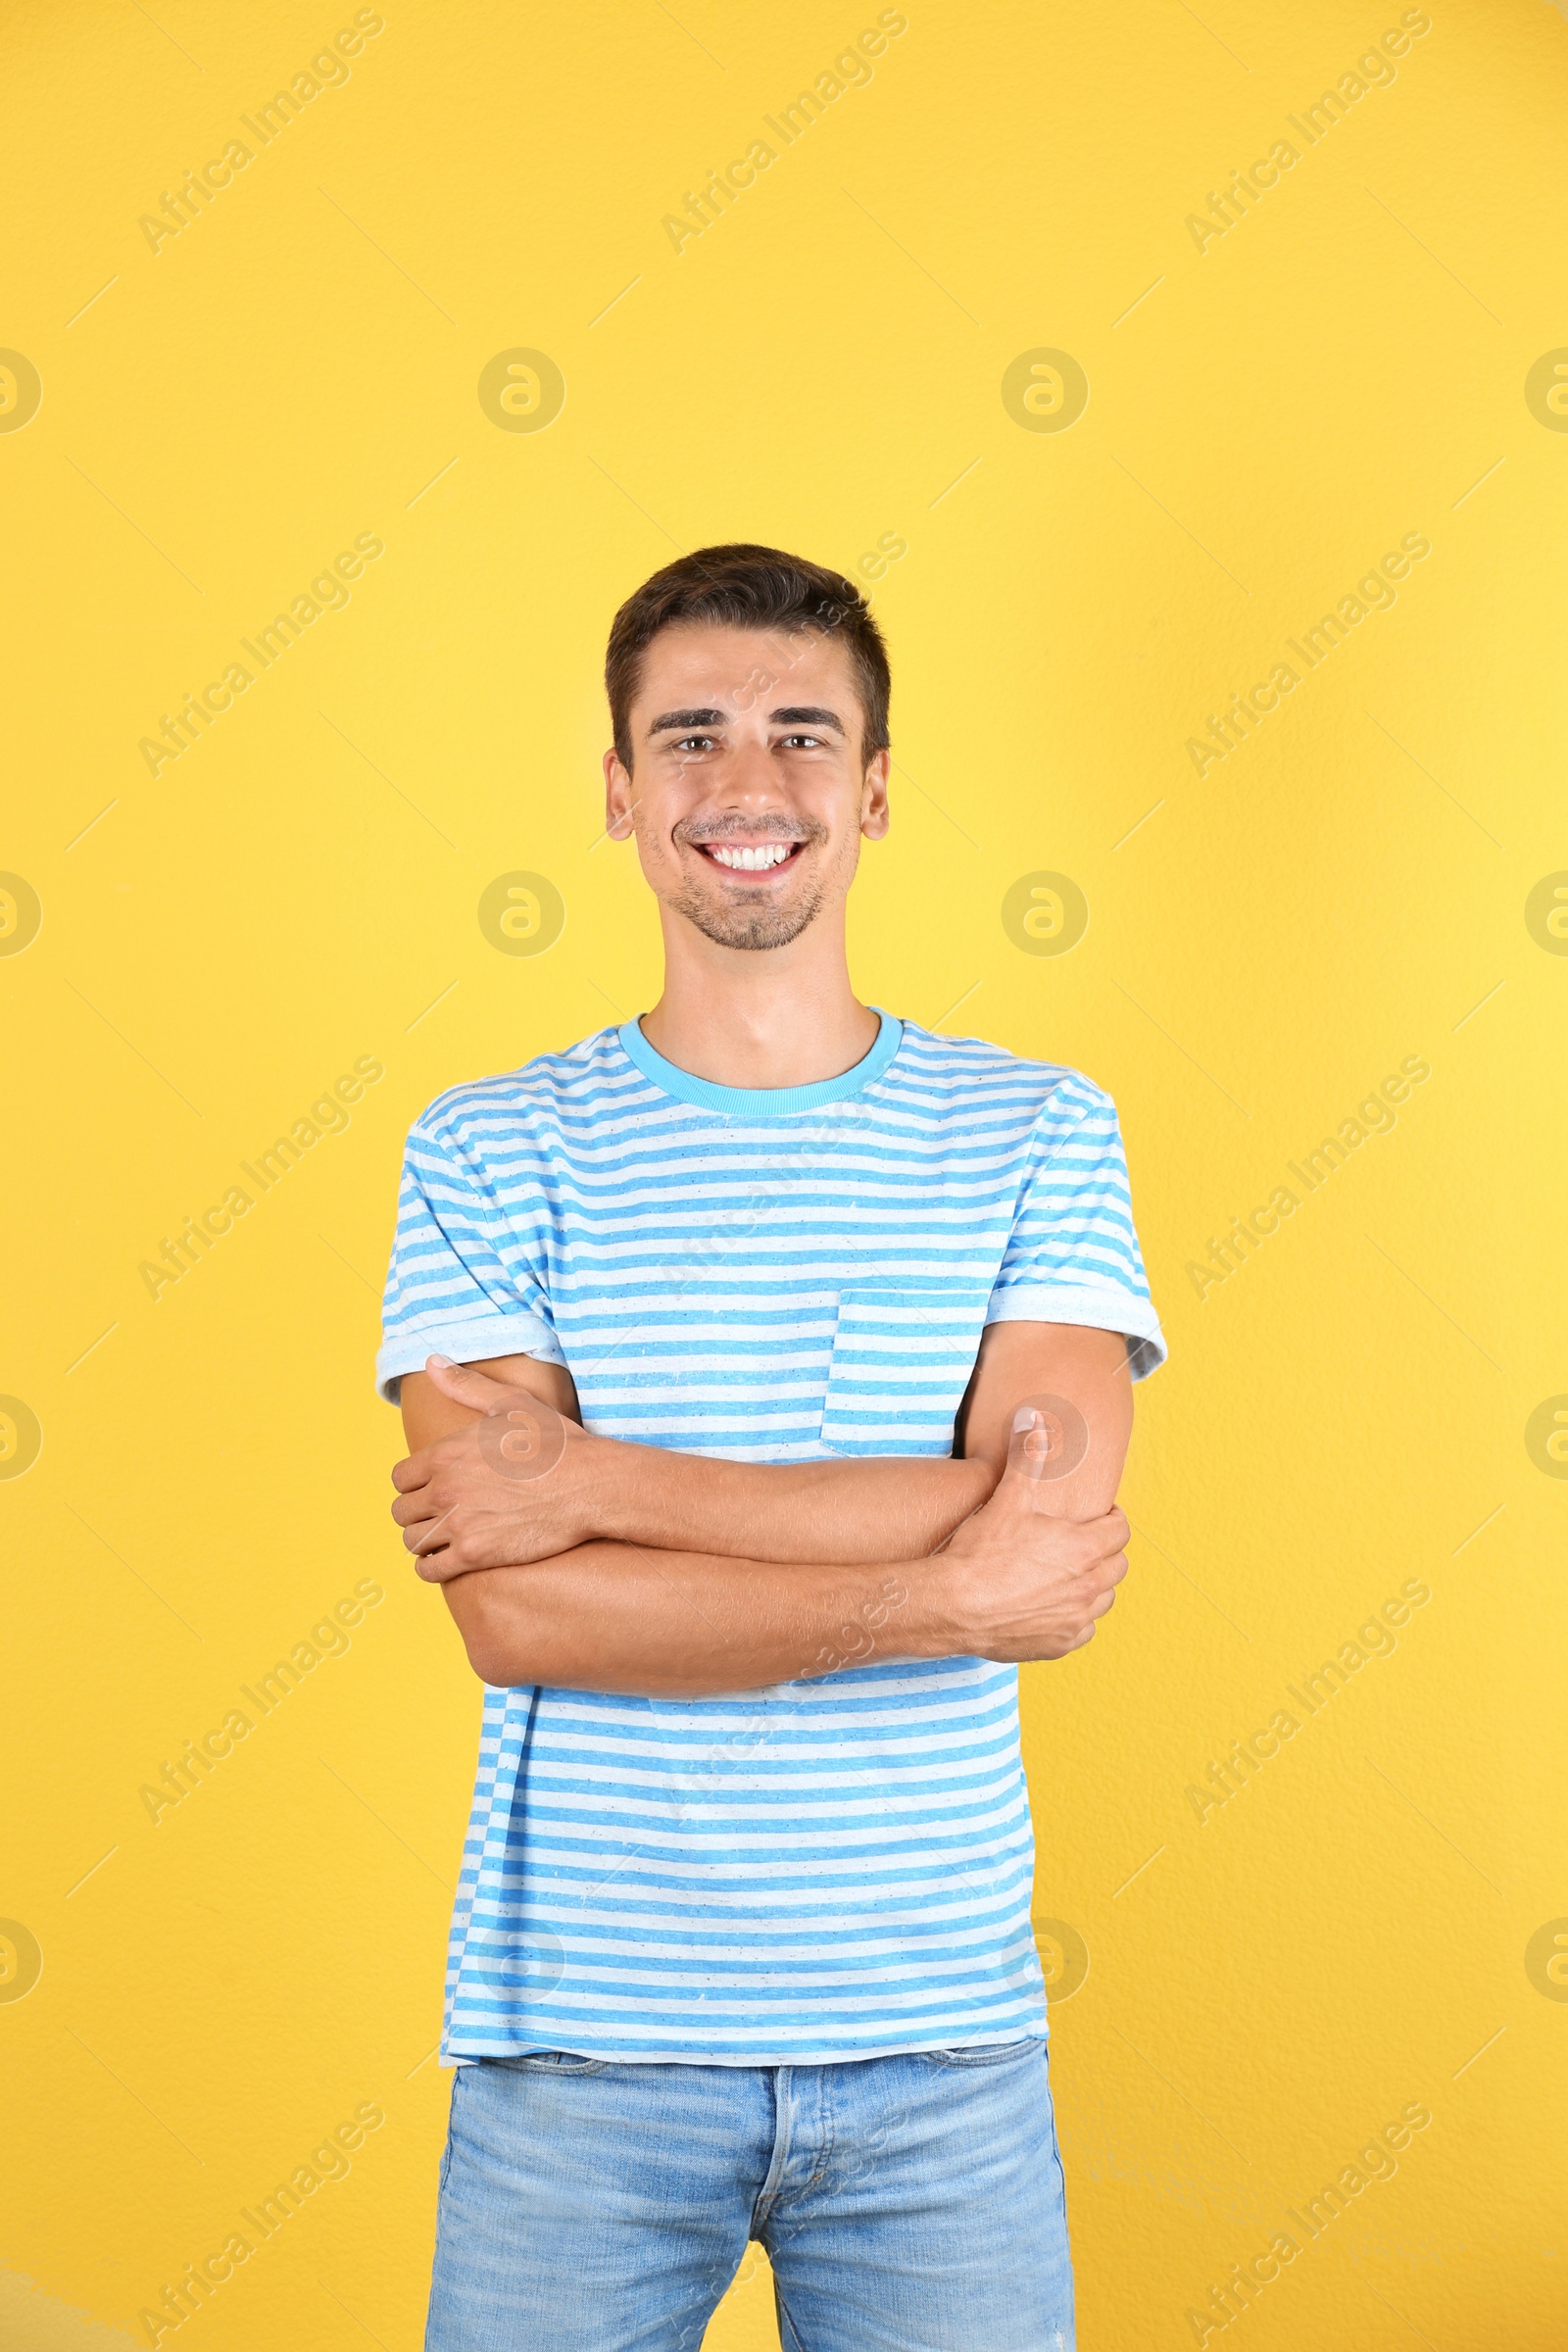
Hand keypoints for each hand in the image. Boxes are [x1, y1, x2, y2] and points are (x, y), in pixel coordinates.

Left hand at [391, 1358, 612, 1578]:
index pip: (400, 1479)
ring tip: (445, 1540)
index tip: (432, 1490)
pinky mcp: (475, 1554)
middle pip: (402, 1512)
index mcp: (445, 1453)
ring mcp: (458, 1523)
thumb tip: (431, 1360)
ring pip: (413, 1542)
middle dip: (418, 1514)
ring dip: (425, 1542)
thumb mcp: (510, 1404)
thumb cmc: (555, 1443)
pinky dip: (434, 1569)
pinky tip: (451, 1561)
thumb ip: (465, 1384)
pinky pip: (430, 1570)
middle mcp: (445, 1488)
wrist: (589, 1484)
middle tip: (441, 1517)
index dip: (414, 1485)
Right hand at [936, 1409, 1128, 1660]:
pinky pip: (1083, 1631)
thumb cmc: (983, 1552)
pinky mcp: (1058, 1645)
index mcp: (1085, 1548)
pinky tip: (1053, 1606)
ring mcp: (1075, 1619)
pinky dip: (1074, 1618)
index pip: (1120, 1530)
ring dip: (1094, 1585)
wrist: (954, 1605)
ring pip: (1103, 1600)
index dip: (1111, 1519)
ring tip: (1070, 1574)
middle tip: (1083, 1543)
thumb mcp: (1009, 1497)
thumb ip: (1027, 1455)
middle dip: (1105, 1551)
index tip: (1098, 1516)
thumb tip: (1034, 1418)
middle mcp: (1088, 1586)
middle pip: (1117, 1566)